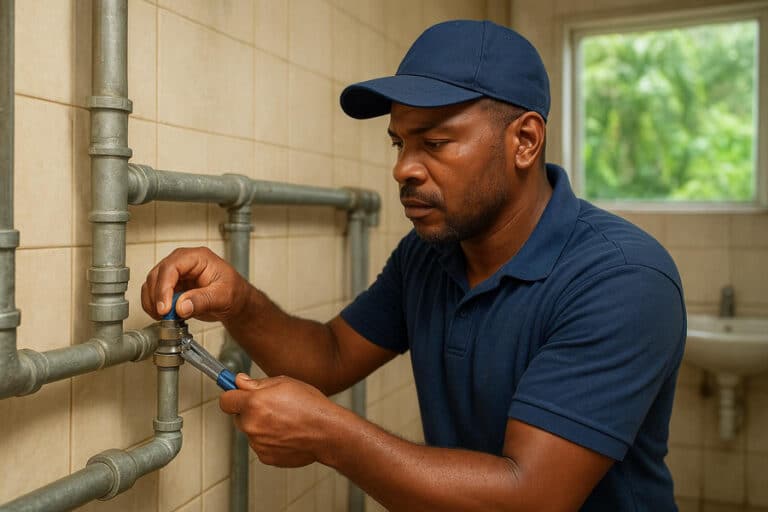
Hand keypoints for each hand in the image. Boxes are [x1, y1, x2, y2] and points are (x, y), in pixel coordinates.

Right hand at [141, 247, 251, 321]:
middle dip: (156, 296)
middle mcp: (184, 262)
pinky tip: (165, 316)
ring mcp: (176, 274)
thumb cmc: (234, 292)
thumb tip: (181, 307)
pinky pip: (154, 294)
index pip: (171, 267)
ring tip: (165, 317)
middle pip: (157, 274)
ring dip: (153, 302)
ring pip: (151, 284)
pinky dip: (154, 306)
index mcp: (198, 257)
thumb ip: (203, 301)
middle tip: (163, 315)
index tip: (164, 307)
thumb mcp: (223, 297)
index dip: (163, 287)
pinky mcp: (172, 286)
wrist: (236, 301)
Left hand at [219, 374, 339, 467]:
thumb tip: (240, 382)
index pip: (225, 400)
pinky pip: (261, 445)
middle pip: (238, 416)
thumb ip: (257, 383)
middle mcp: (252, 425)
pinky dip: (269, 440)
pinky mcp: (265, 457)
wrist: (327, 432)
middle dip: (249, 411)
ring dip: (260, 426)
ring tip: (284, 421)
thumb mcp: (285, 383)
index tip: (236, 394)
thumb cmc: (311, 406)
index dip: (233, 395)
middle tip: (271, 406)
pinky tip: (286, 433)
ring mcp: (257, 443)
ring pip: (251, 431)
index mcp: (254, 403)